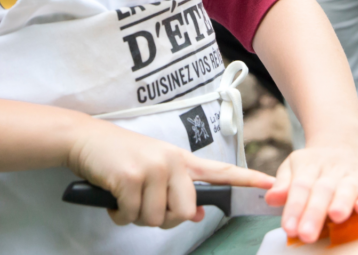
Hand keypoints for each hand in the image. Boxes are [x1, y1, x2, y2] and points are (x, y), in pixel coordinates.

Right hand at [71, 120, 273, 228]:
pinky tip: (113, 195)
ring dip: (136, 216)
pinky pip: (131, 215)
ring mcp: (153, 168)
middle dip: (162, 218)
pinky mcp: (131, 177)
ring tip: (125, 195)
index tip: (270, 184)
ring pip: (156, 219)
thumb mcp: (155, 170)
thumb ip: (178, 190)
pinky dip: (118, 213)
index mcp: (182, 160)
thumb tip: (197, 215)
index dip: (247, 180)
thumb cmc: (121, 158)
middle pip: (185, 212)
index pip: (221, 171)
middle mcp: (172, 161)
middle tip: (143, 204)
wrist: (87, 139)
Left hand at [265, 142, 357, 243]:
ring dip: (342, 202)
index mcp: (310, 166)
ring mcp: (355, 174)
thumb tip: (272, 198)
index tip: (289, 227)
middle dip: (314, 213)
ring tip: (335, 216)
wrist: (343, 143)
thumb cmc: (316, 165)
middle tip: (306, 233)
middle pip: (322, 190)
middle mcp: (333, 169)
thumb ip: (283, 184)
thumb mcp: (295, 167)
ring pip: (347, 188)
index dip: (294, 207)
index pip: (300, 187)